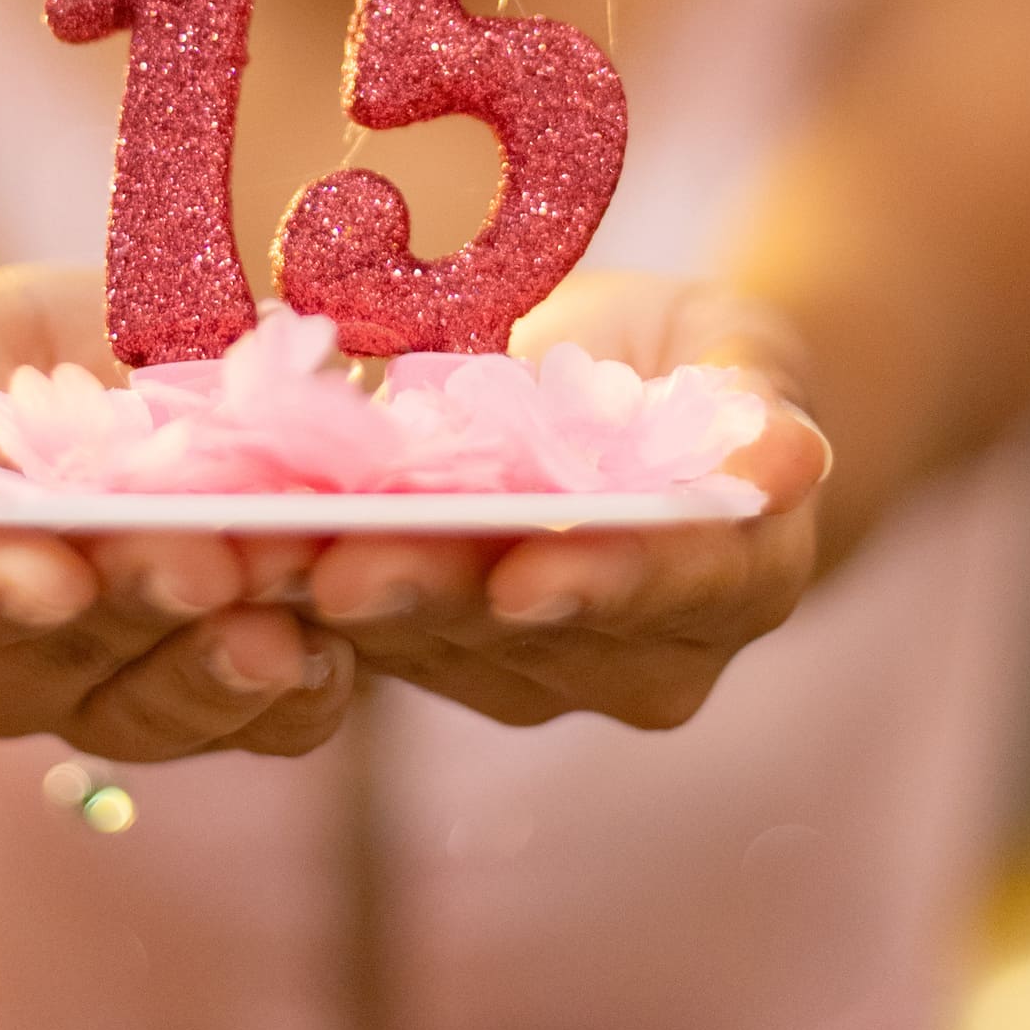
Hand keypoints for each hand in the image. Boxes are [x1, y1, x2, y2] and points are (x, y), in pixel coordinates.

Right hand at [0, 266, 352, 761]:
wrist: (104, 387)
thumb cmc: (4, 363)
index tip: (57, 577)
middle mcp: (0, 666)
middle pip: (66, 654)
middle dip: (144, 603)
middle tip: (208, 558)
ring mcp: (108, 702)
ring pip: (162, 709)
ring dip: (229, 654)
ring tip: (287, 584)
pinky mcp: (217, 709)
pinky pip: (261, 730)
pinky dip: (301, 693)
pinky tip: (334, 646)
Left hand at [303, 271, 830, 730]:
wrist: (657, 412)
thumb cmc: (706, 362)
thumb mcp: (742, 353)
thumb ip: (757, 409)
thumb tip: (789, 462)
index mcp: (742, 581)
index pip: (673, 587)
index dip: (596, 583)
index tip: (520, 577)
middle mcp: (648, 661)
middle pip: (528, 626)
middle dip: (428, 592)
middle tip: (336, 566)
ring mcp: (546, 677)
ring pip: (435, 638)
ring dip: (343, 594)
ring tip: (261, 547)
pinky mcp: (452, 663)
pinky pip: (378, 631)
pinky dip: (309, 589)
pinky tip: (241, 547)